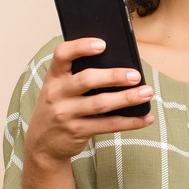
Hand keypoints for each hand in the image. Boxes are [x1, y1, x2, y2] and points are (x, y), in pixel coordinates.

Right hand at [25, 38, 153, 166]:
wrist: (42, 144)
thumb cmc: (60, 106)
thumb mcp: (60, 88)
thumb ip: (80, 75)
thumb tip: (121, 65)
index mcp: (53, 76)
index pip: (62, 54)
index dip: (81, 47)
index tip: (102, 44)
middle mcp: (56, 94)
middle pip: (87, 80)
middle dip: (114, 76)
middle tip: (135, 75)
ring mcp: (66, 114)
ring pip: (101, 103)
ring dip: (127, 98)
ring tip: (147, 92)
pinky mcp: (77, 131)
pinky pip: (108, 125)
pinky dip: (130, 122)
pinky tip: (145, 118)